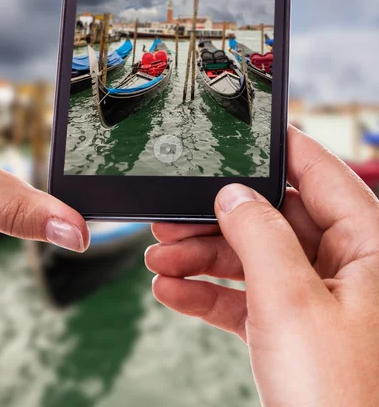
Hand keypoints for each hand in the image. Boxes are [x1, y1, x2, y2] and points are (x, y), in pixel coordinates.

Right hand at [146, 126, 378, 405]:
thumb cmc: (338, 396)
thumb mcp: (290, 299)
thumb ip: (259, 233)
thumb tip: (232, 193)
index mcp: (367, 243)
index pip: (317, 171)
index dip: (274, 148)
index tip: (233, 134)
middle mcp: (346, 264)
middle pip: (273, 217)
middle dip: (216, 218)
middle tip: (170, 216)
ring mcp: (319, 298)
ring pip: (254, 258)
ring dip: (203, 257)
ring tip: (157, 259)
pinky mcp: (295, 330)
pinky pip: (248, 298)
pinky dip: (210, 294)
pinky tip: (171, 291)